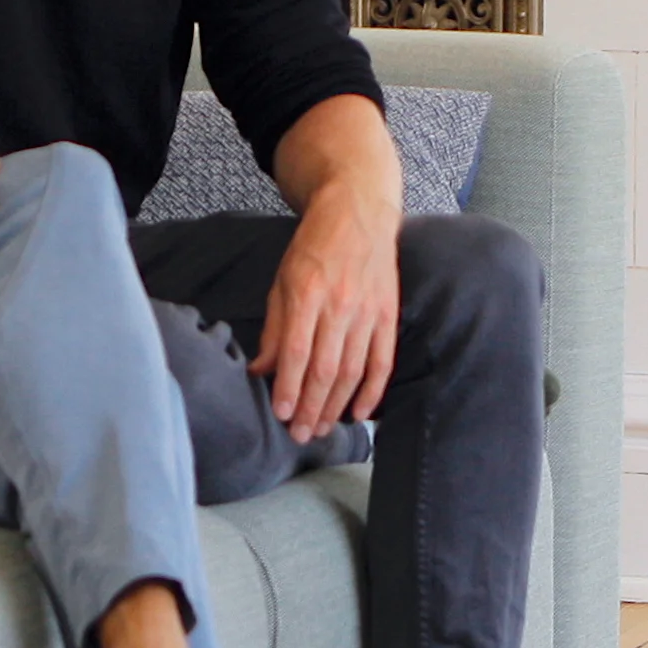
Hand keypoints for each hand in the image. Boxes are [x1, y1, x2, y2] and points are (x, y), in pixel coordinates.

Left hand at [255, 188, 400, 436]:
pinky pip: (382, 362)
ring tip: (322, 429)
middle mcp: (340, 305)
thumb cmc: (314, 247)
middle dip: (311, 408)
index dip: (288, 387)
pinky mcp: (388, 315)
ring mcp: (368, 311)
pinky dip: (372, 392)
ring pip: (352, 372)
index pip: (297, 352)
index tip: (282, 414)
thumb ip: (274, 327)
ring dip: (336, 406)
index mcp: (308, 293)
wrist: (359, 212)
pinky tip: (358, 414)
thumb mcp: (282, 279)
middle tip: (300, 435)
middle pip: (325, 369)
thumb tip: (260, 371)